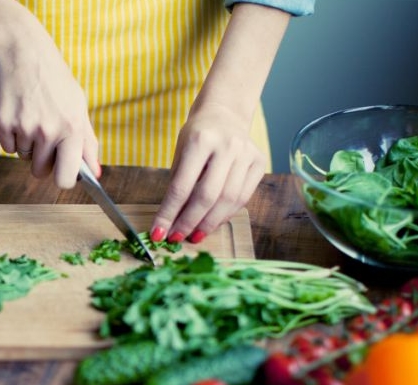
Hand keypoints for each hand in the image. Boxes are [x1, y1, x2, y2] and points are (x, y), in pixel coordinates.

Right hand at [0, 39, 99, 187]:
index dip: (62, 179)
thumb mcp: (79, 106)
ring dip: (27, 144)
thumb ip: (88, 142)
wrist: (23, 53)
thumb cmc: (55, 81)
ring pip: (23, 157)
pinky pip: (7, 147)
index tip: (60, 172)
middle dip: (41, 161)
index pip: (66, 178)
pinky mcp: (3, 124)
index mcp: (73, 128)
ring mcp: (24, 128)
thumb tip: (95, 172)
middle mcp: (49, 131)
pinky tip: (18, 113)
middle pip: (40, 172)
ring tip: (31, 116)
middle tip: (43, 138)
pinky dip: (11, 136)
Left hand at [151, 103, 265, 242]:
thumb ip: (178, 183)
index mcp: (200, 140)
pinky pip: (243, 197)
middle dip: (189, 222)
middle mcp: (227, 146)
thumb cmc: (197, 135)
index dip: (169, 213)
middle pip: (208, 196)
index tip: (158, 232)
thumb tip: (170, 222)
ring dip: (209, 223)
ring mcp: (246, 154)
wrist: (224, 112)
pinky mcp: (259, 162)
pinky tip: (213, 222)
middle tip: (177, 238)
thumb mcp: (180, 152)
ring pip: (228, 200)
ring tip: (195, 235)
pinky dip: (226, 214)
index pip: (181, 186)